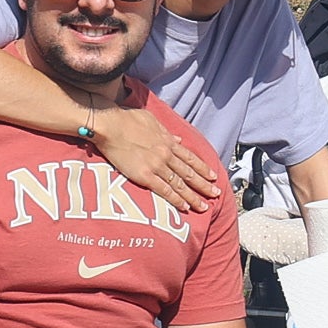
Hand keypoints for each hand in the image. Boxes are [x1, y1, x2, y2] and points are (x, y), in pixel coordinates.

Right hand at [87, 106, 221, 212]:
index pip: (190, 158)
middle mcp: (166, 155)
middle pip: (189, 173)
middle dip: (204, 185)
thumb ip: (166, 131)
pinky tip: (185, 207)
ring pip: (180, 184)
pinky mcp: (145, 175)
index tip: (213, 176)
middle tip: (216, 194)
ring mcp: (157, 166)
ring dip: (193, 197)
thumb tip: (178, 138)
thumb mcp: (151, 120)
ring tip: (204, 206)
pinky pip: (165, 190)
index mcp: (168, 141)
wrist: (110, 125)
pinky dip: (176, 200)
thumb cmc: (126, 119)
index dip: (203, 168)